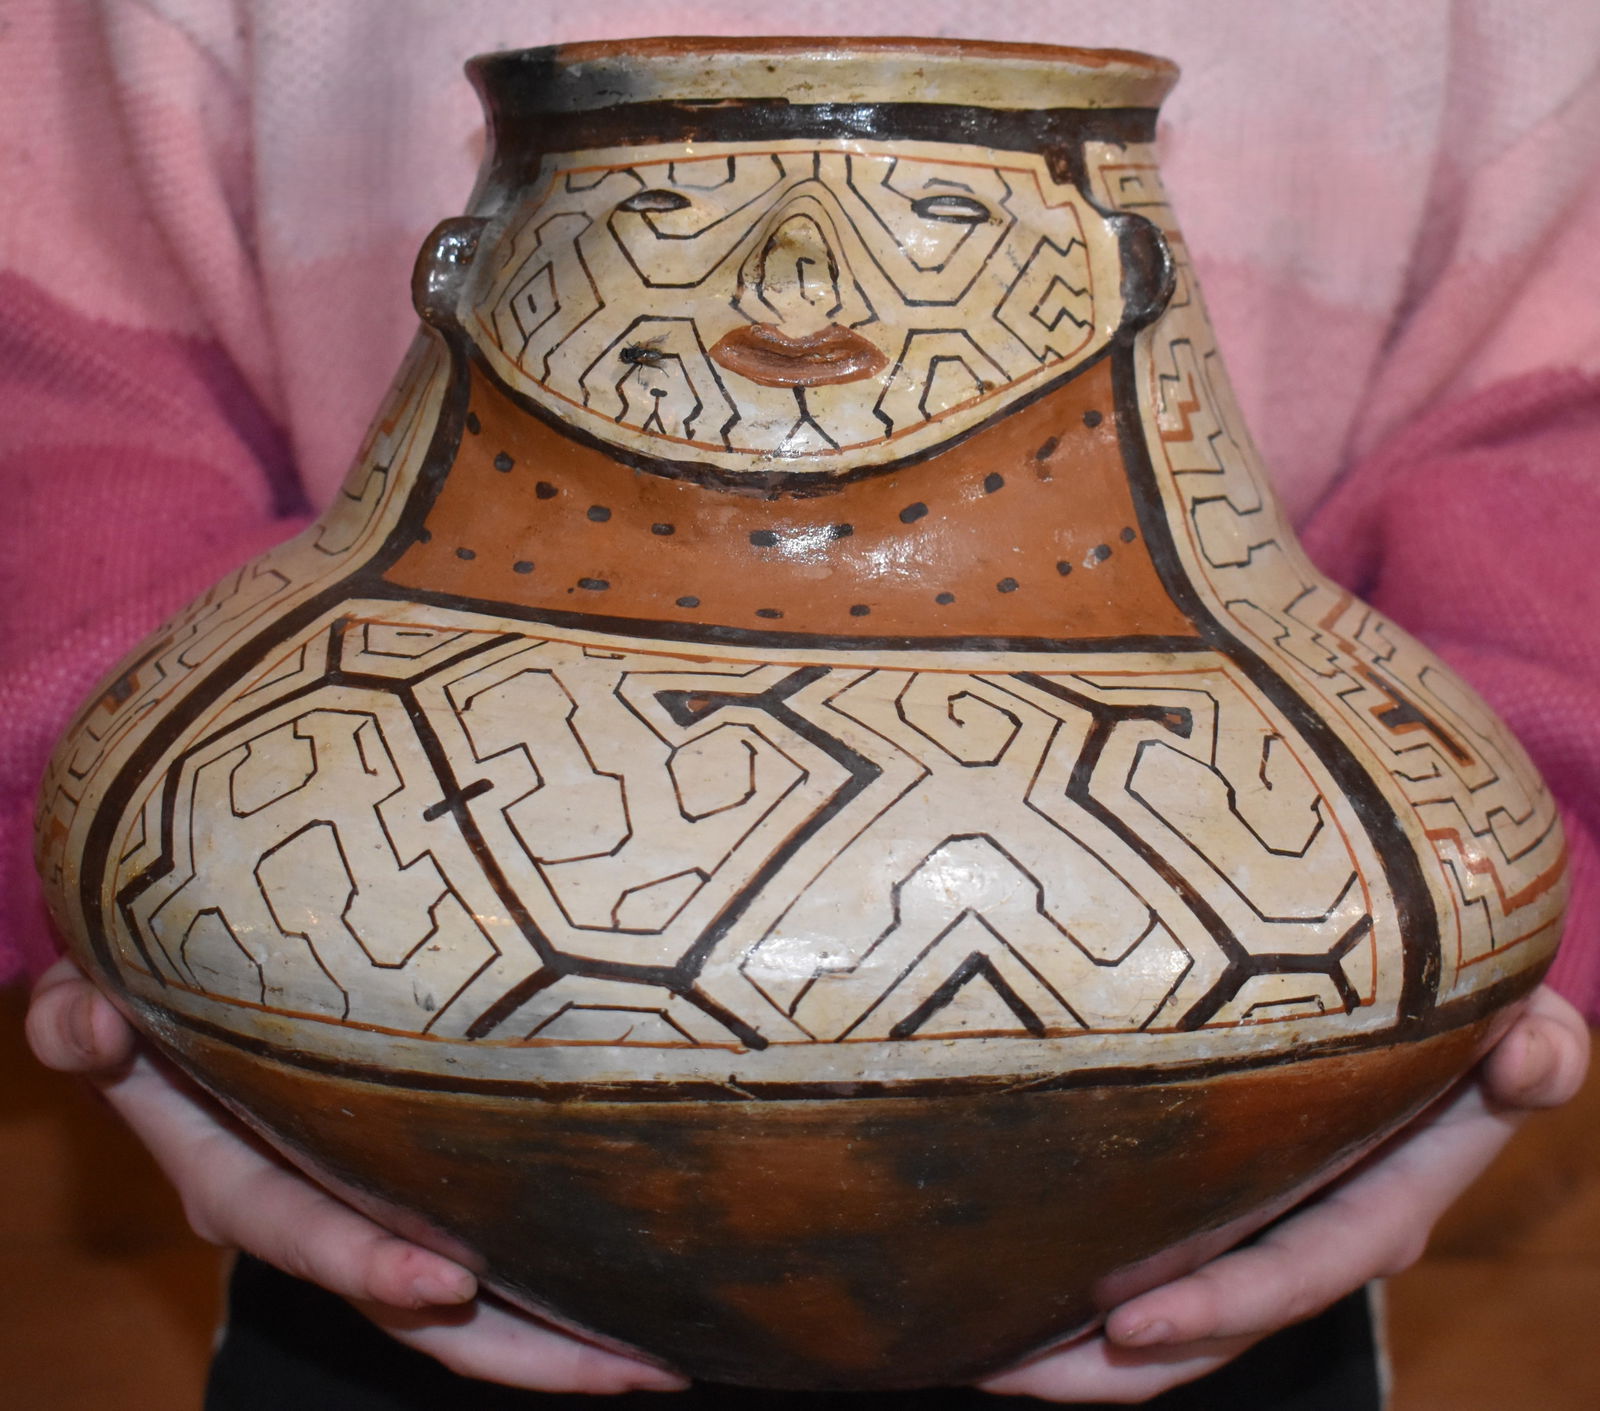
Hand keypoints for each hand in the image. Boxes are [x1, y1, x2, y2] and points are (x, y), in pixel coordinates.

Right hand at [25, 957, 687, 1394]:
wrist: (175, 1013)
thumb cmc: (150, 992)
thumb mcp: (101, 1000)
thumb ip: (83, 1019)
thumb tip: (83, 1017)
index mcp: (235, 1176)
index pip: (300, 1229)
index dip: (365, 1259)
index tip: (453, 1280)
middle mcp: (312, 1213)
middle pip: (412, 1304)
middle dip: (514, 1347)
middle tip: (623, 1368)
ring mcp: (369, 1215)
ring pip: (465, 1305)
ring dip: (557, 1339)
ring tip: (659, 1357)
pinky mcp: (415, 1194)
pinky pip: (487, 1255)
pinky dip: (552, 1286)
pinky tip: (638, 1297)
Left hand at [980, 985, 1590, 1402]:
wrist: (1447, 1005)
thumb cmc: (1477, 1007)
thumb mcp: (1523, 1024)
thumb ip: (1539, 1051)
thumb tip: (1532, 1057)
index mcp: (1381, 1202)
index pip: (1298, 1269)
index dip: (1222, 1305)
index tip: (1126, 1323)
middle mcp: (1311, 1227)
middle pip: (1210, 1320)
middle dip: (1110, 1363)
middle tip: (1001, 1369)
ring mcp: (1258, 1217)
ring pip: (1167, 1303)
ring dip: (1077, 1341)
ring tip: (974, 1350)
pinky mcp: (1216, 1192)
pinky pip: (1150, 1248)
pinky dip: (1081, 1273)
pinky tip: (1001, 1279)